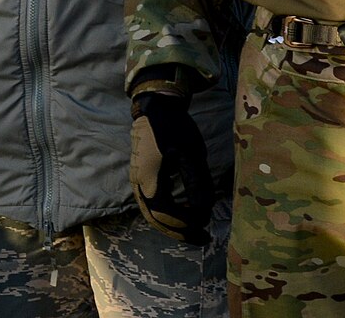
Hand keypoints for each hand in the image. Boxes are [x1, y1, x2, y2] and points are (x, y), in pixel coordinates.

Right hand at [128, 87, 214, 243]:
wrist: (155, 106)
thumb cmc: (173, 127)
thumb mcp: (189, 153)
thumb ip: (196, 183)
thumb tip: (204, 210)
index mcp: (149, 180)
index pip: (165, 214)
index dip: (185, 223)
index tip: (205, 223)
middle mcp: (139, 185)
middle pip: (156, 219)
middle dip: (179, 231)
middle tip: (202, 238)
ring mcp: (139, 180)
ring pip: (152, 213)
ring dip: (173, 224)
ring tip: (194, 230)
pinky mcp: (143, 175)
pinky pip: (153, 203)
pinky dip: (168, 213)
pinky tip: (183, 212)